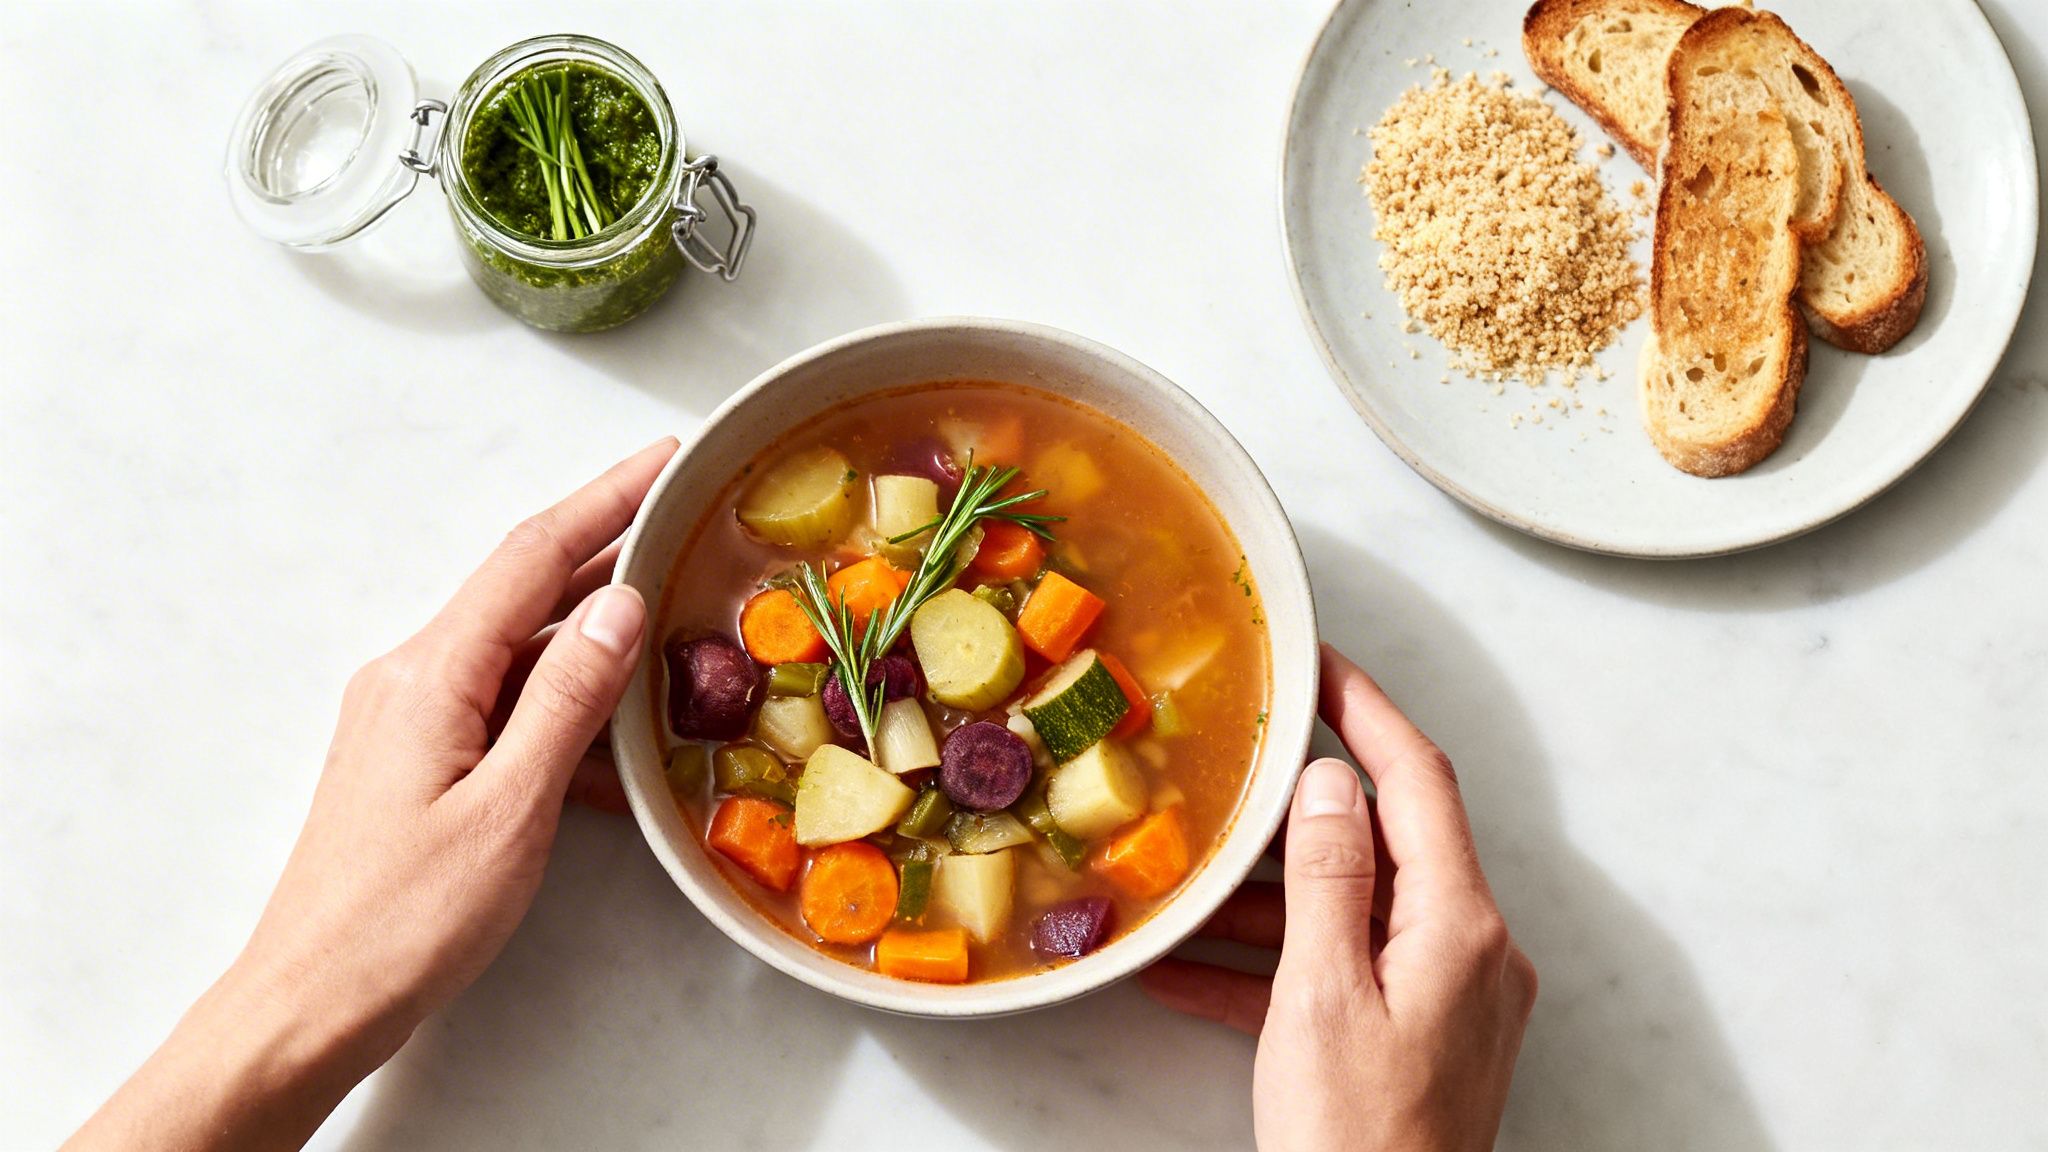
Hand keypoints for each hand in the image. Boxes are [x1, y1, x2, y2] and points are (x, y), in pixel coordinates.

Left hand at [68, 438, 677, 1151]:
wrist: (312, 1003)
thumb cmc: (404, 920)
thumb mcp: (510, 808)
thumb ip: (567, 699)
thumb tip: (617, 607)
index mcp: (432, 674)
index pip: (533, 557)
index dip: (607, 501)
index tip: (666, 460)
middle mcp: (413, 678)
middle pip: (526, 590)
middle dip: (609, 551)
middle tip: (687, 521)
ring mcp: (410, 719)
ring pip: (520, 649)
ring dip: (593, 633)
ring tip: (672, 622)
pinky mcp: (416, 761)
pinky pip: (503, 704)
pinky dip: (563, 705)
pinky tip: (614, 741)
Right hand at [1140, 645, 1536, 1150]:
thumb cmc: (1356, 1144)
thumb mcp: (1319, 999)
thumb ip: (1326, 880)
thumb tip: (1328, 784)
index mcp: (1459, 929)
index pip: (1417, 782)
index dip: (1366, 712)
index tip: (1319, 665)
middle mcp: (1471, 953)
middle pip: (1385, 843)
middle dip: (1297, 814)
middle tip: (1233, 776)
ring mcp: (1450, 998)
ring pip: (1356, 911)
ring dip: (1272, 900)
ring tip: (1190, 889)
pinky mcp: (1421, 1038)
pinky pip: (1348, 972)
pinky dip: (1280, 964)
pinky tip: (1195, 972)